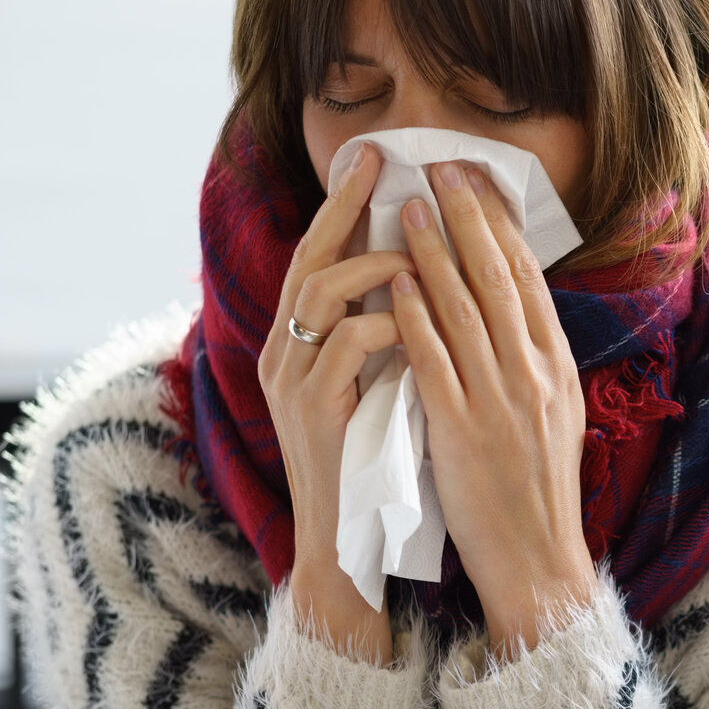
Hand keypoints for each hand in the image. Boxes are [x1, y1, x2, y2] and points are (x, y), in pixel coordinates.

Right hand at [257, 144, 414, 661]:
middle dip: (342, 206)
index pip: (318, 260)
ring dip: (372, 265)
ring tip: (414, 250)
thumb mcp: (382, 388)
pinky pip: (345, 345)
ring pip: (319, 294)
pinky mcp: (310, 411)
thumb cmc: (379, 467)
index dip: (343, 209)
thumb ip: (387, 338)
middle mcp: (283, 356)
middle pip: (307, 260)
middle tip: (376, 160)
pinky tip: (415, 323)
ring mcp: (291, 382)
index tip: (373, 161)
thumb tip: (425, 277)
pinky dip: (384, 324)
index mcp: (300, 348)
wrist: (351, 548)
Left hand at [390, 159, 593, 655]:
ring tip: (408, 206)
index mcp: (558, 367)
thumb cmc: (537, 493)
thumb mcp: (555, 416)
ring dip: (434, 250)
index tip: (479, 184)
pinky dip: (413, 314)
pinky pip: (433, 359)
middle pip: (498, 277)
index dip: (501, 225)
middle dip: (468, 217)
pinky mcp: (461, 427)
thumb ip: (534, 363)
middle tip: (443, 168)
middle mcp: (534, 373)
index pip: (528, 279)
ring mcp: (499, 398)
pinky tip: (394, 281)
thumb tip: (513, 312)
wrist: (539, 560)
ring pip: (464, 307)